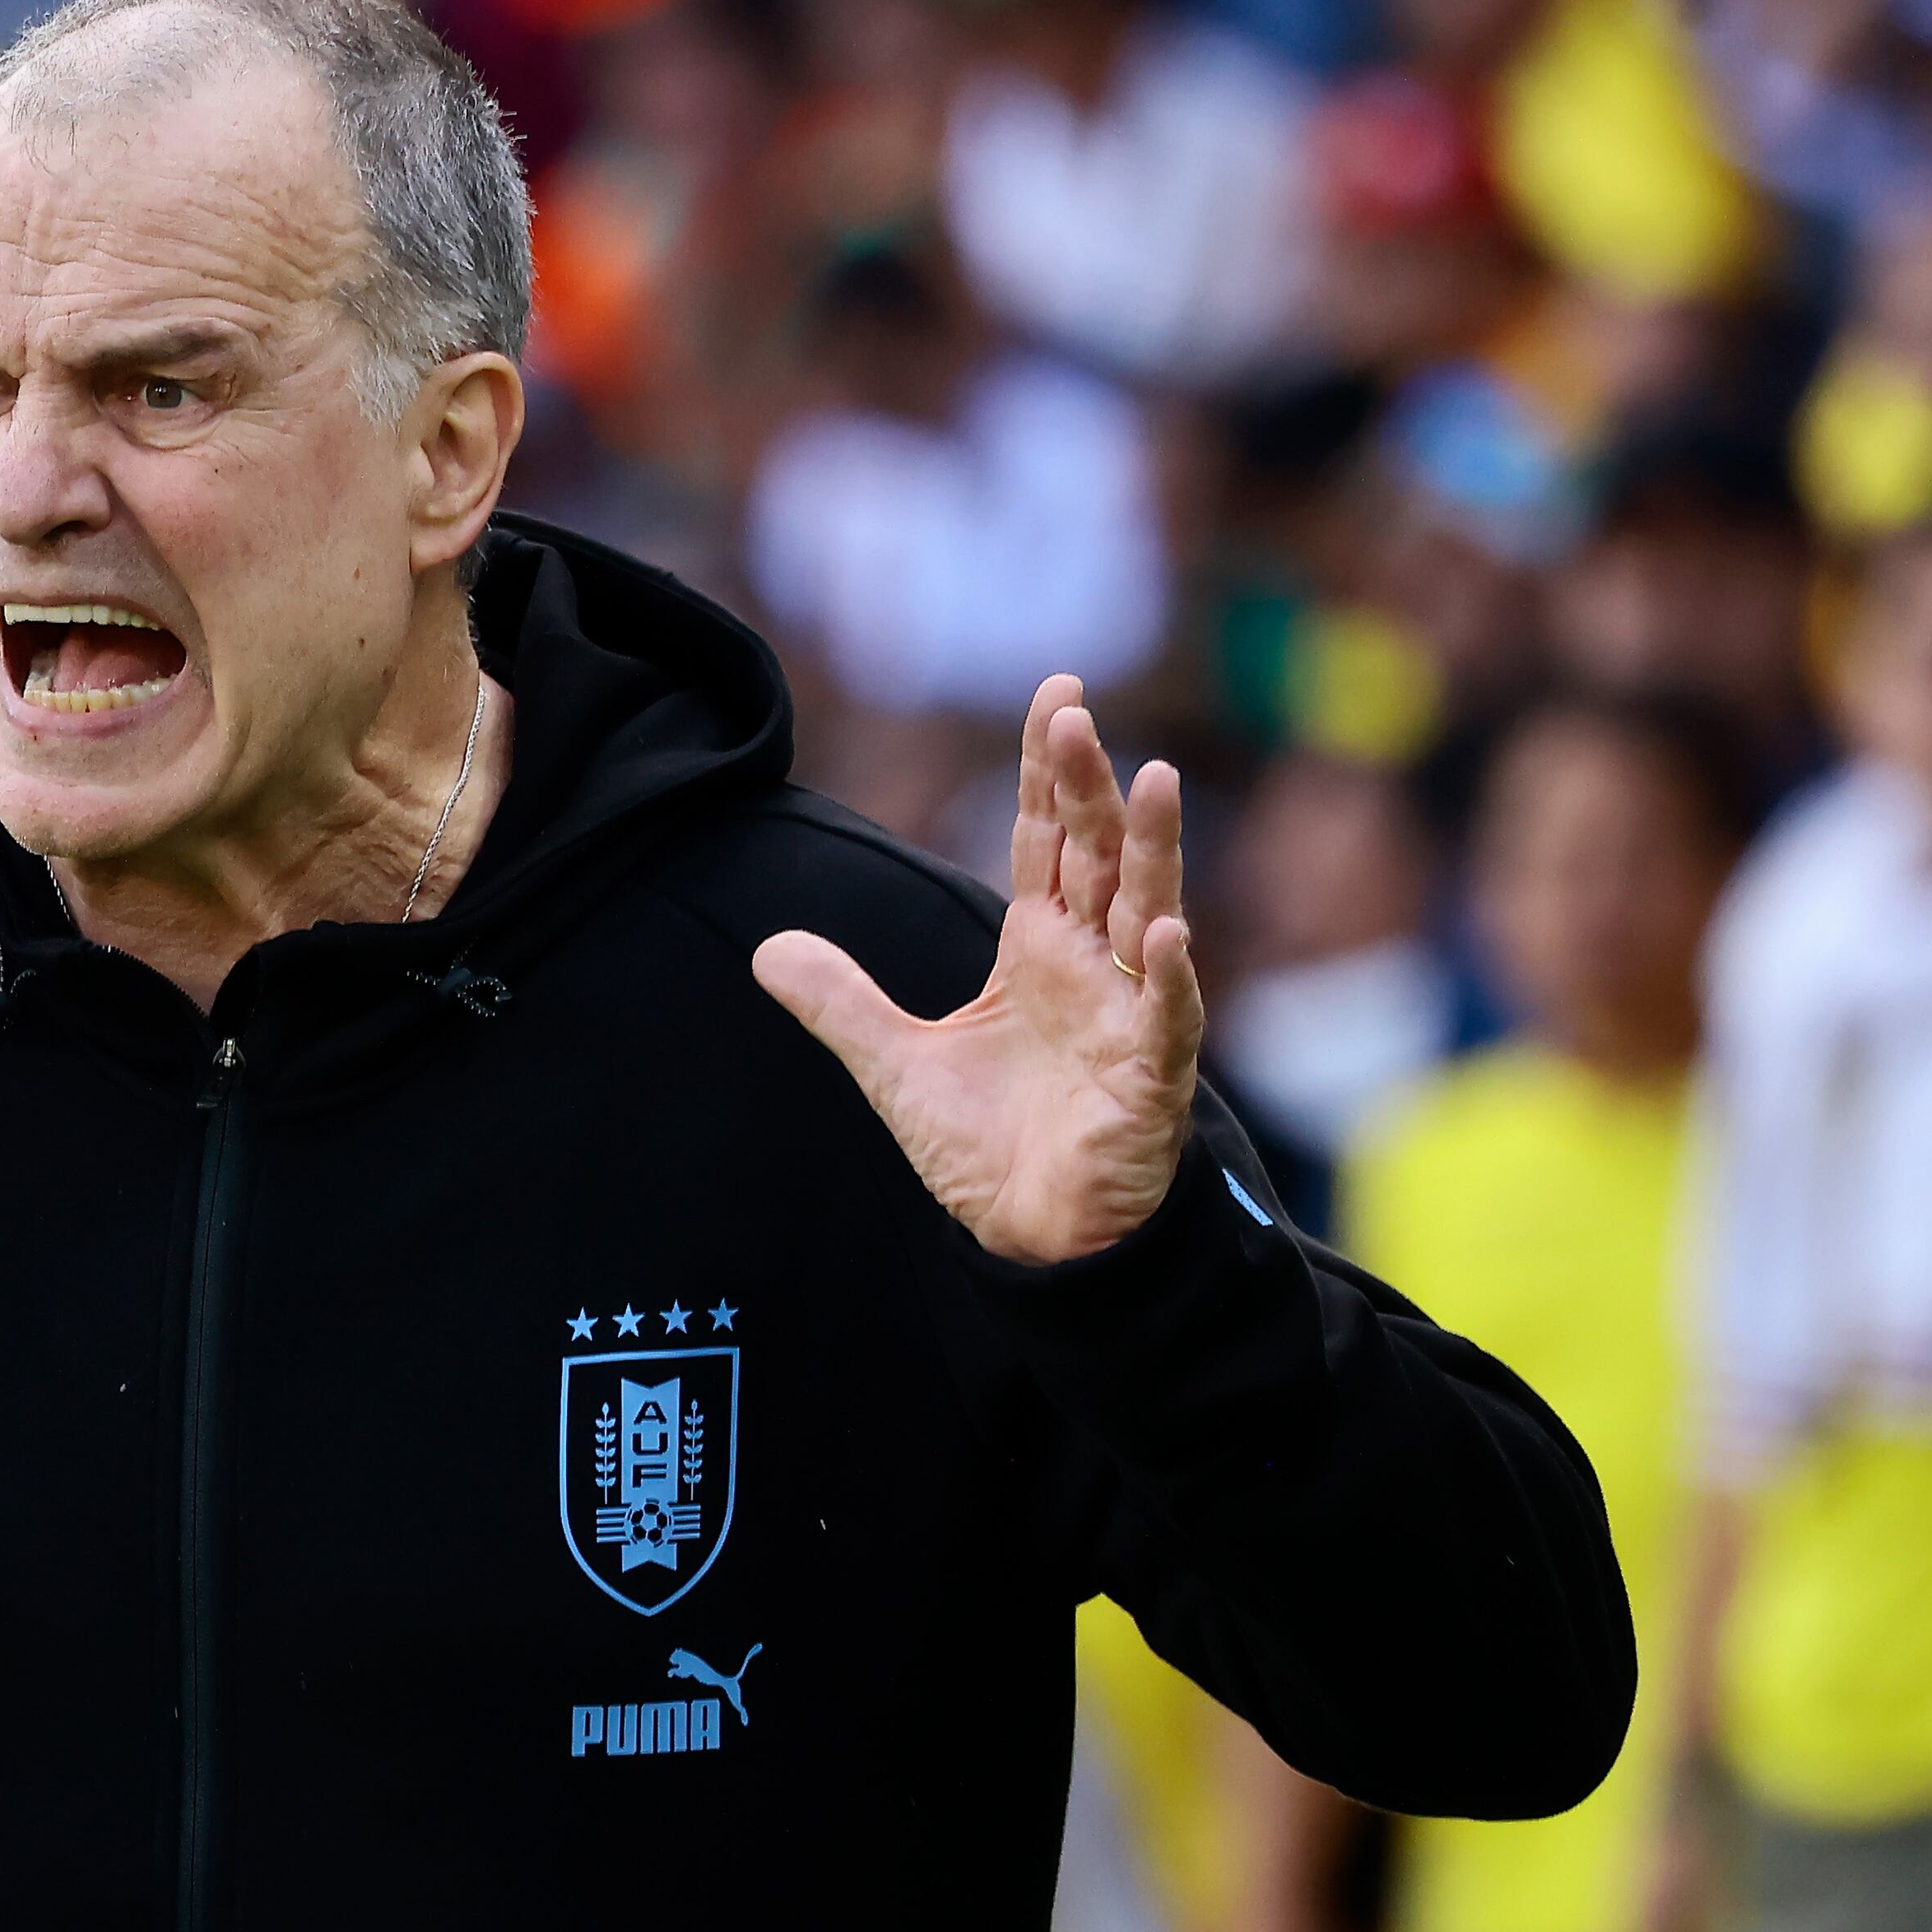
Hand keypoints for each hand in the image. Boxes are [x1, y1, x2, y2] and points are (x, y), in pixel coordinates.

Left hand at [754, 674, 1200, 1264]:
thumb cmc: (988, 1146)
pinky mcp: (1151, 1076)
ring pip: (1148, 911)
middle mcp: (1091, 965)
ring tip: (1155, 780)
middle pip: (1093, 854)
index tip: (1058, 693)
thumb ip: (840, 1005)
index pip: (1045, 838)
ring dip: (1153, 851)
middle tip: (1073, 709)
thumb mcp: (894, 1066)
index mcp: (1036, 947)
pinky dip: (1167, 977)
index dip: (1048, 769)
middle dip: (1086, 784)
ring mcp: (1128, 1015)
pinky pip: (1166, 1018)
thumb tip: (765, 950)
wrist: (1037, 1238)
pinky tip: (1162, 933)